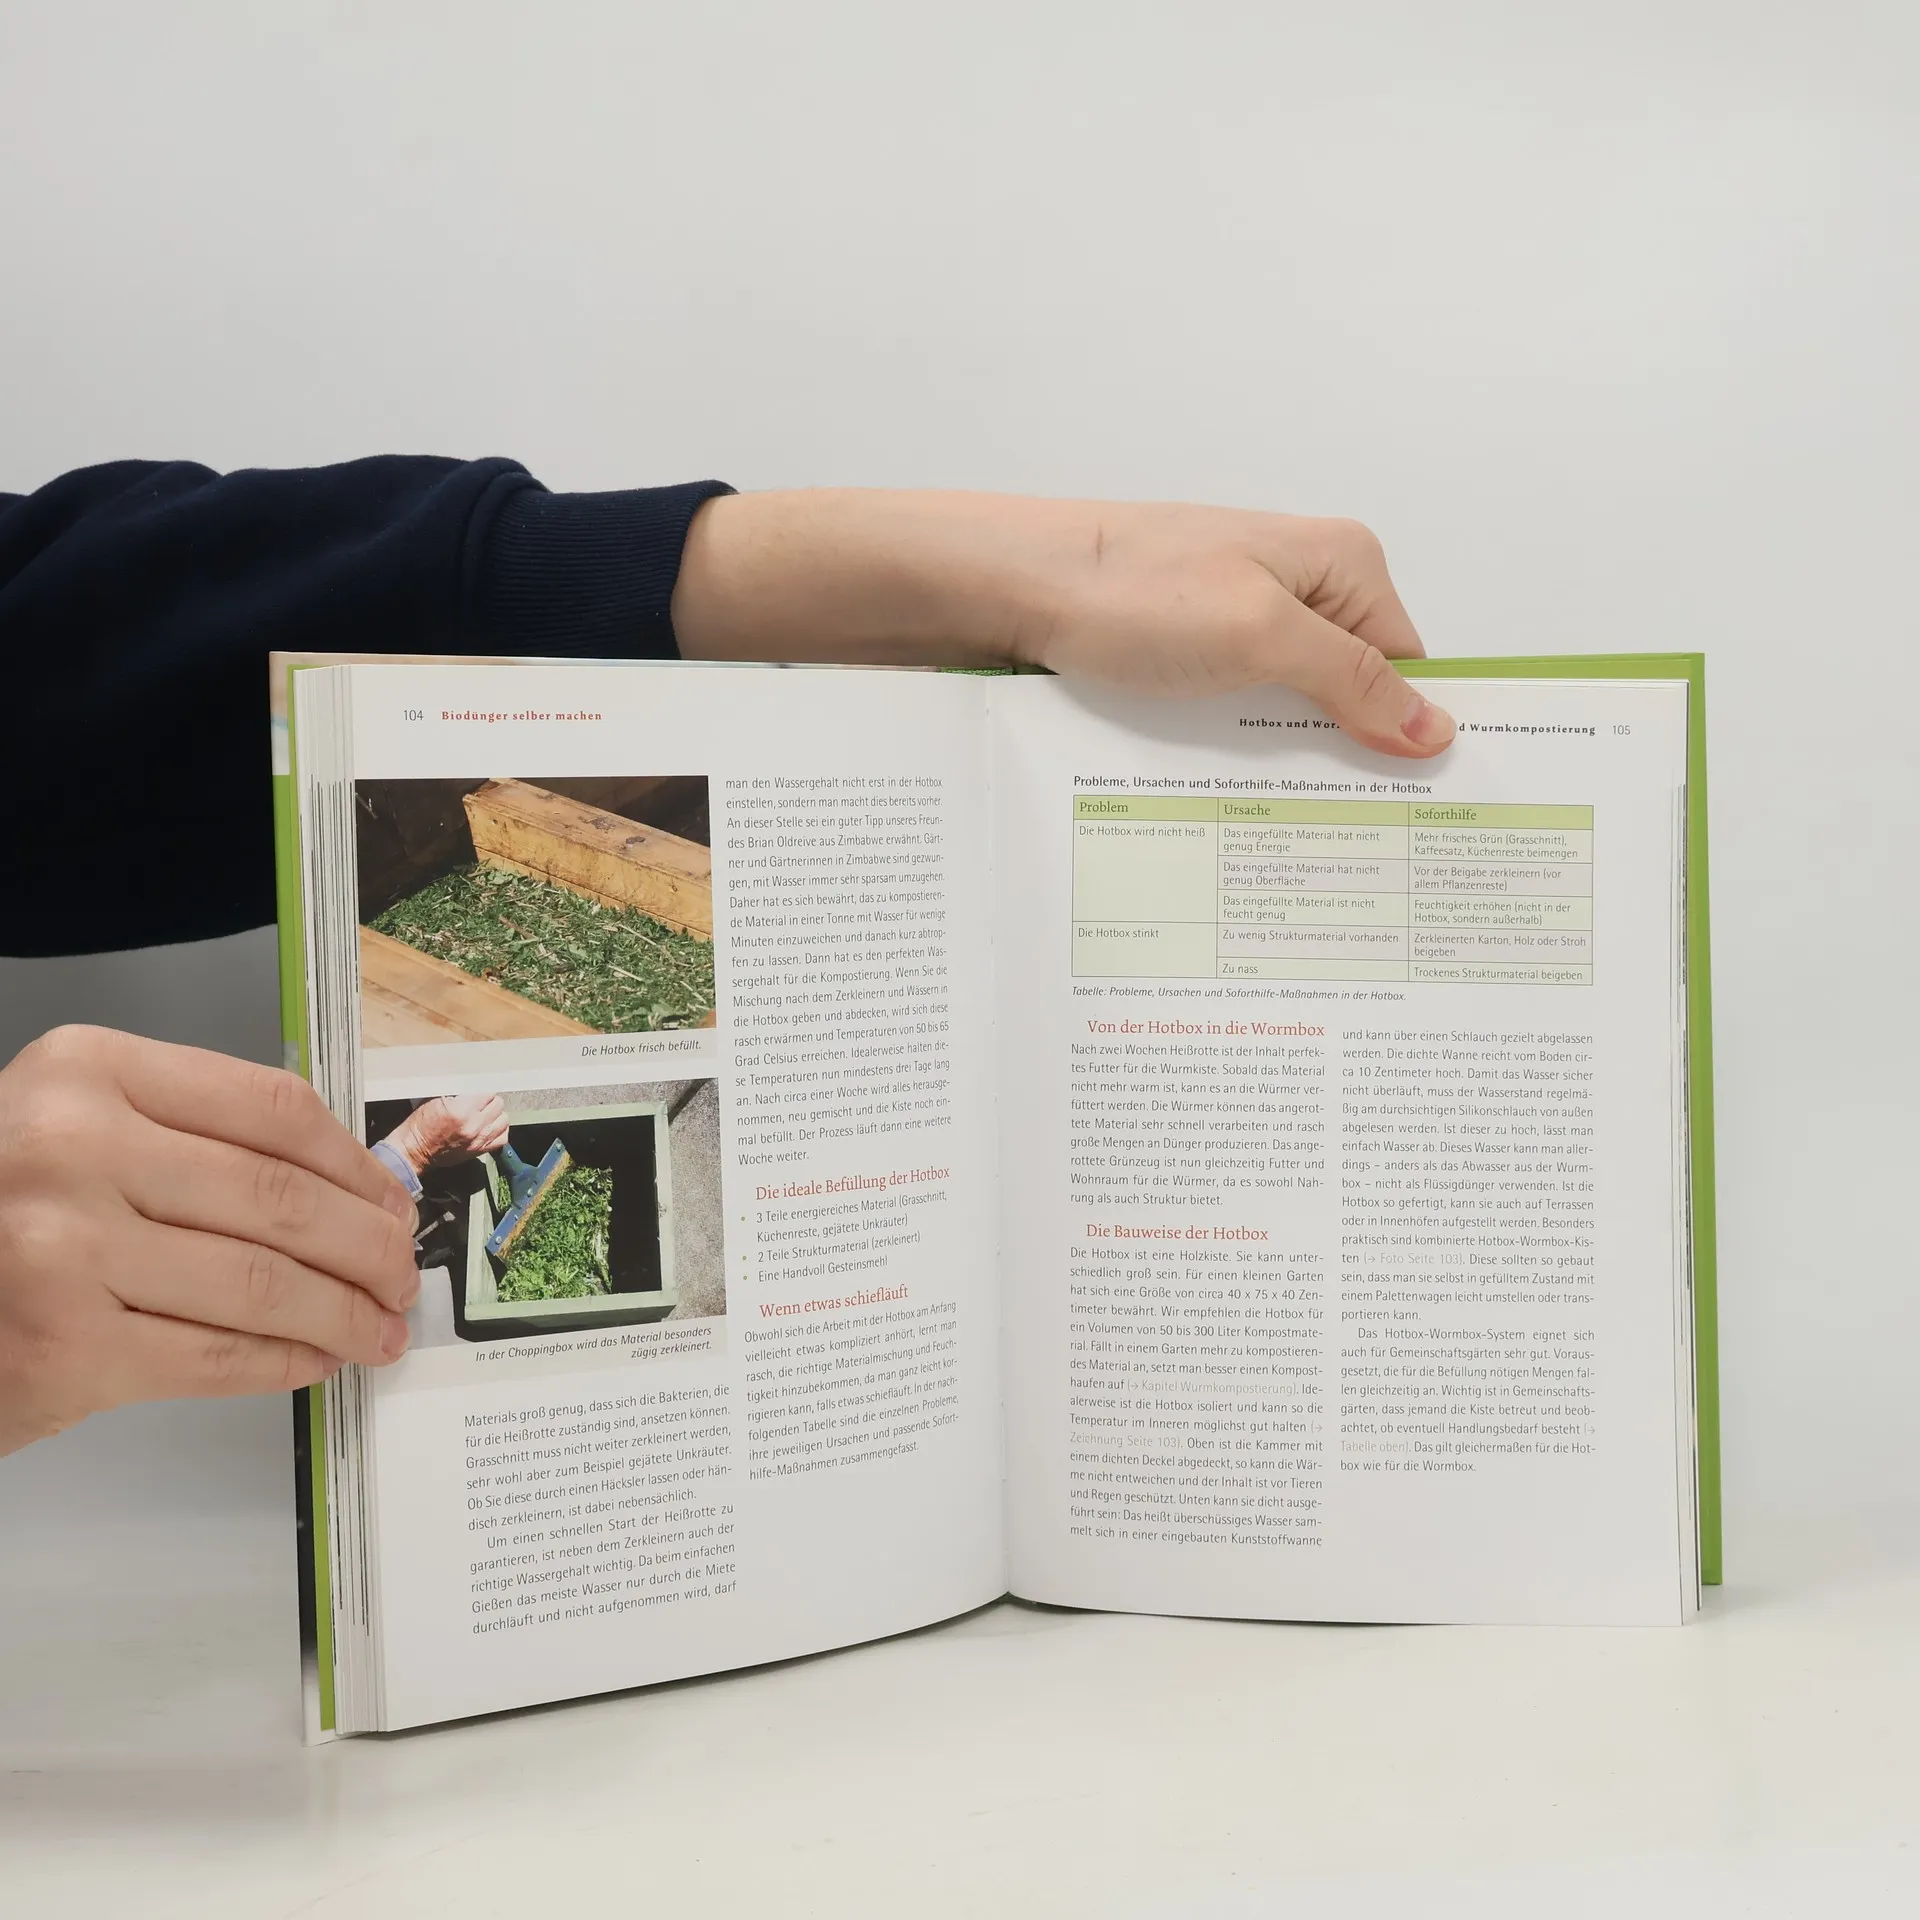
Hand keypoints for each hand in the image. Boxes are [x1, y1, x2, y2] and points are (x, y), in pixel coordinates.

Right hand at [0, 1026, 420, 1456]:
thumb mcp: (84, 1127)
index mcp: (89, 1072)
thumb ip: (200, 1138)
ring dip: (342, 1315)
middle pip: (281, 1201)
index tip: (392, 1202)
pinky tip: (313, 1359)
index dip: (356, 1166)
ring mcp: (62, 1251)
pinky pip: (214, 1356)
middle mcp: (71, 1149)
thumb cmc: (4, 1205)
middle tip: (401, 1276)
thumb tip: (354, 1191)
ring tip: (377, 1328)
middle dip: (367, 1249)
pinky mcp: (63, 1348)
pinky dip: (282, 1362)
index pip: (273, 1110)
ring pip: (262, 1285)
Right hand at [381, 1093, 509, 1171]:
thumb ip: (457, 1092)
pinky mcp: (479, 1150)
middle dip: (489, 1099)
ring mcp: (479, 1140)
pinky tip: (490, 1126)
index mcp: (461, 1110)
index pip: (487, 1091)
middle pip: (498, 1104)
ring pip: (504, 1119)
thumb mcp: (434, 1100)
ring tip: (485, 1112)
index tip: (478, 1087)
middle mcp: (474, 1126)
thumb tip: (473, 1084)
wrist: (413, 1152)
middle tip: (479, 1099)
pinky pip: (502, 1138)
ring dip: (496, 1114)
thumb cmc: (419, 1126)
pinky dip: (499, 1130)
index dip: (482, 1087)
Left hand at [674, 490, 1452, 757]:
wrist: (1006, 585)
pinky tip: (1229, 799)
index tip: (1421, 807)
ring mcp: (1238, 619)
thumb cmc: (1129, 591)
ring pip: (1290, 712)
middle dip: (1351, 757)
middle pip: (1354, 693)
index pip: (1411, 663)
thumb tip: (1434, 728)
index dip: (1415, 733)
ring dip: (1287, 764)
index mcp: (1340, 562)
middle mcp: (1298, 585)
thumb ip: (1351, 682)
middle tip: (1358, 837)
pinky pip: (1234, 715)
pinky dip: (1235, 754)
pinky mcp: (1188, 653)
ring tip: (1291, 829)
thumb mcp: (1259, 636)